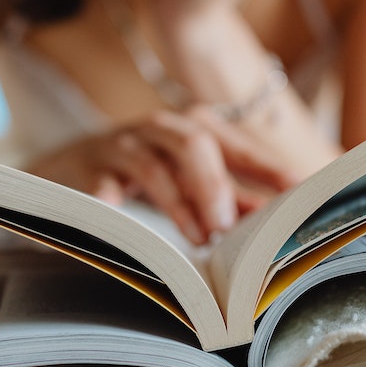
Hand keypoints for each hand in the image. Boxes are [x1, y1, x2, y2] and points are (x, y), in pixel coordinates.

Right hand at [23, 108, 296, 243]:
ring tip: (198, 236)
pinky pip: (99, 181)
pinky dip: (111, 199)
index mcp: (192, 130)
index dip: (270, 168)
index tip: (301, 194)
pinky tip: (123, 218)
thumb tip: (280, 221)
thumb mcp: (190, 185)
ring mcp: (120, 145)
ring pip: (151, 161)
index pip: (239, 144)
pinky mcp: (84, 168)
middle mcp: (158, 130)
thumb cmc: (141, 177)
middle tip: (231, 228)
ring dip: (178, 200)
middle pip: (195, 142)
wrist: (64, 171)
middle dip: (217, 185)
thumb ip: (233, 198)